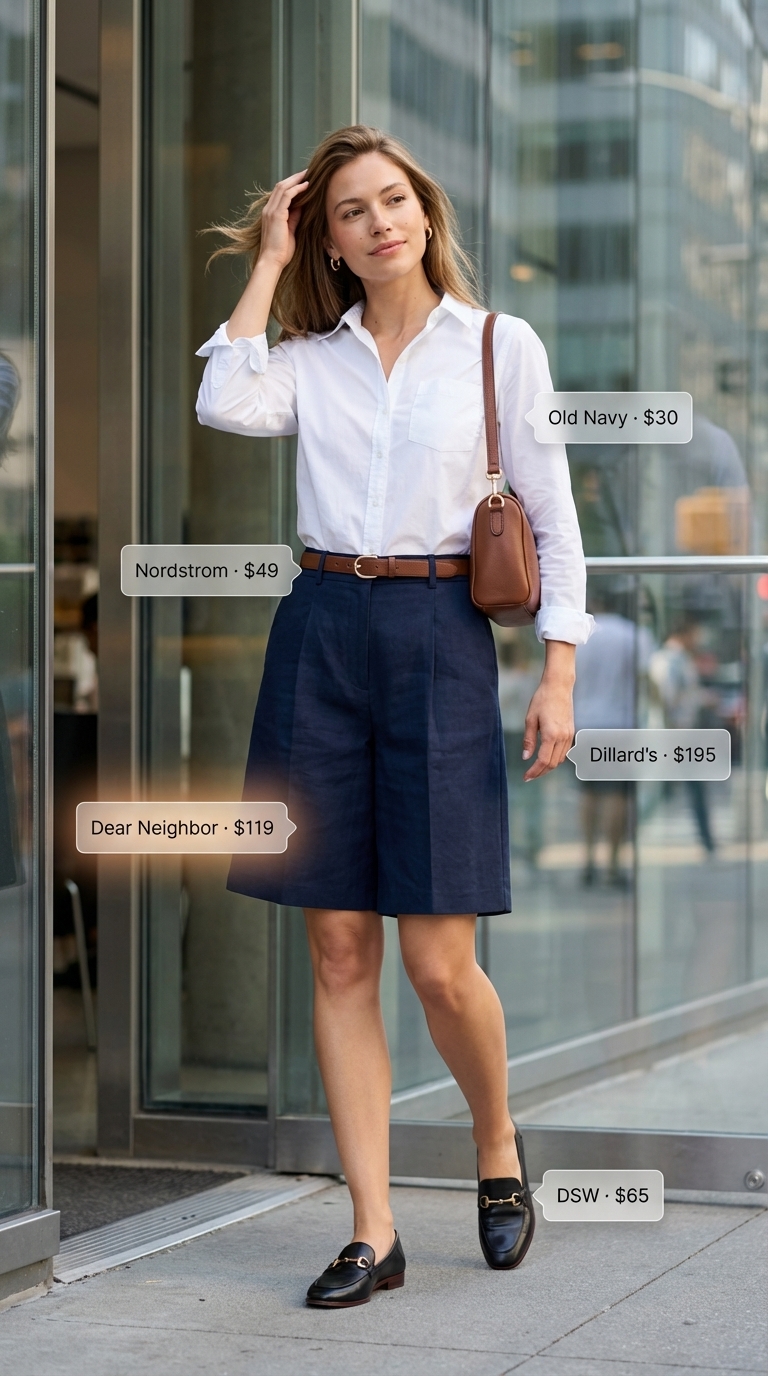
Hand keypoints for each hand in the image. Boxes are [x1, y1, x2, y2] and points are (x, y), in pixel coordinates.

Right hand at [258, 169, 308, 269]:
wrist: (272, 261)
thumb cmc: (281, 251)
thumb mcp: (291, 230)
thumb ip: (295, 217)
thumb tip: (302, 206)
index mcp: (270, 213)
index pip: (280, 193)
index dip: (291, 184)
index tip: (304, 180)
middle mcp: (268, 209)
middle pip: (280, 186)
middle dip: (294, 178)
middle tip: (307, 172)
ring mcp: (271, 211)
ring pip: (283, 187)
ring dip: (296, 180)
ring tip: (308, 175)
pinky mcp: (276, 215)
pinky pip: (286, 195)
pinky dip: (297, 189)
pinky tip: (306, 186)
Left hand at [522, 641, 574, 781]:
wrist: (559, 687)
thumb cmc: (542, 700)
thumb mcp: (530, 719)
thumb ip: (528, 740)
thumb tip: (526, 758)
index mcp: (551, 735)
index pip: (543, 761)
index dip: (534, 771)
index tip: (526, 777)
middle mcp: (563, 737)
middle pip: (553, 764)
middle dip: (541, 772)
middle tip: (529, 776)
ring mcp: (569, 735)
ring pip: (560, 759)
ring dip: (548, 766)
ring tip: (536, 769)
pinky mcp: (572, 732)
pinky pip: (565, 752)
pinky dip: (555, 758)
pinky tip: (546, 758)